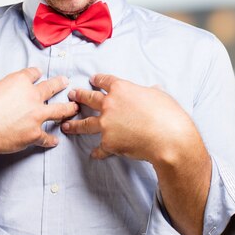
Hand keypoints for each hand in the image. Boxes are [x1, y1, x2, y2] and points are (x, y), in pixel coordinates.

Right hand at [0, 67, 77, 160]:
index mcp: (18, 82)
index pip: (32, 74)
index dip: (36, 74)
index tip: (38, 74)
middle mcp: (31, 96)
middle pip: (51, 87)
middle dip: (59, 84)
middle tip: (65, 82)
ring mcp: (36, 115)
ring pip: (59, 110)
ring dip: (68, 108)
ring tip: (74, 107)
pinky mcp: (34, 134)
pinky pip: (47, 137)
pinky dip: (51, 140)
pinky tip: (54, 141)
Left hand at [61, 73, 202, 164]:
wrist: (169, 138)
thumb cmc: (168, 114)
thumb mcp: (160, 95)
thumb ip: (151, 91)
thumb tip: (153, 88)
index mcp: (121, 89)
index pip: (105, 81)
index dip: (98, 80)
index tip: (92, 80)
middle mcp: (109, 105)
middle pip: (88, 99)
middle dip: (78, 96)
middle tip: (71, 95)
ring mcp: (106, 124)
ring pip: (85, 124)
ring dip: (74, 125)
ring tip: (65, 125)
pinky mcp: (108, 142)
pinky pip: (100, 148)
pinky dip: (97, 152)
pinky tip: (94, 154)